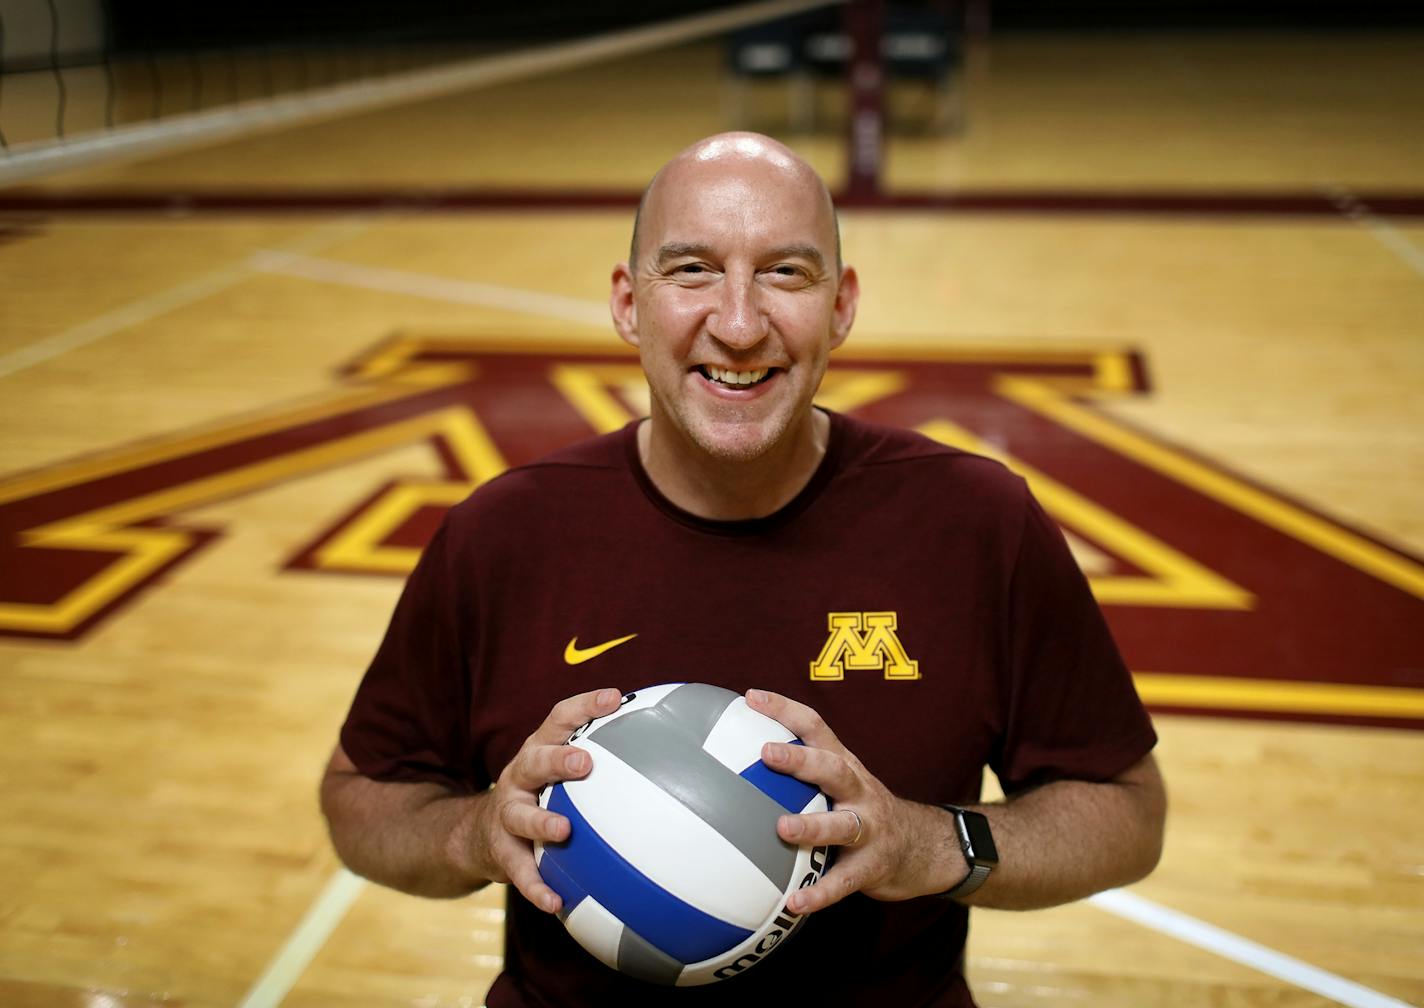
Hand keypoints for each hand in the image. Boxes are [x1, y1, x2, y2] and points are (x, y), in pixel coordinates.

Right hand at [465, 687, 621, 913]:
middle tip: (584, 762)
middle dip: (557, 759)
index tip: (614, 698)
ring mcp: (507, 814)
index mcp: (539, 751)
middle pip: (534, 761)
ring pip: (519, 815)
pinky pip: (519, 871)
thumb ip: (603, 761)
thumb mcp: (559, 772)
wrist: (477, 834)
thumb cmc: (540, 795)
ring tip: (563, 830)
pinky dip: (537, 887)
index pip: (559, 720)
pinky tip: (557, 903)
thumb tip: (671, 756)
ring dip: (540, 821)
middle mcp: (520, 777)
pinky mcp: (501, 852)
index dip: (584, 706)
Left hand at [746, 689, 965, 914]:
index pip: (816, 727)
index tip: (751, 697)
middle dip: (802, 759)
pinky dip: (820, 894)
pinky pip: (844, 882)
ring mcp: (869, 829)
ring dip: (812, 826)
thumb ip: (801, 771)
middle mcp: (858, 791)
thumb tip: (734, 759)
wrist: (922, 847)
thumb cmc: (862, 810)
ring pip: (842, 825)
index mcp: (845, 766)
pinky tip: (795, 904)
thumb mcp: (840, 782)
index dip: (785, 709)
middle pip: (833, 769)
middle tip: (767, 753)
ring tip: (782, 829)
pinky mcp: (872, 867)